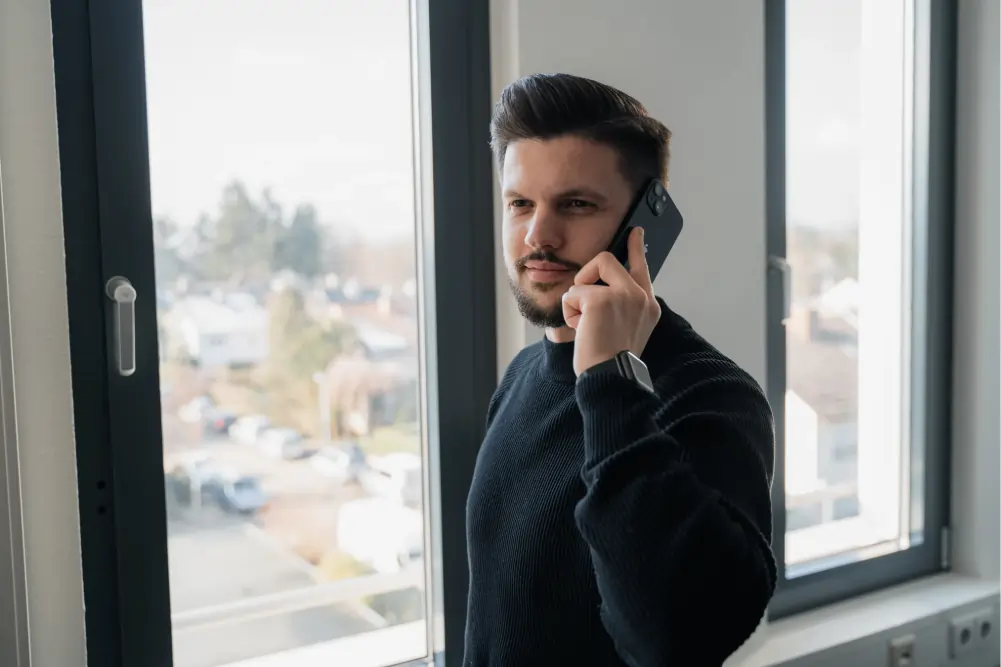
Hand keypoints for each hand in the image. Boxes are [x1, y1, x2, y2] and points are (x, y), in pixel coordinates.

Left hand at [562, 227, 661, 376]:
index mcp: (648, 305)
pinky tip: (580, 329)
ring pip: (585, 276)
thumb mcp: (626, 328)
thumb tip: (601, 284)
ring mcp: (622, 295)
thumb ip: (622, 304)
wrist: (609, 377)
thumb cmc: (611, 360)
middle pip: (605, 260)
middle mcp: (640, 296)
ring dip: (577, 300)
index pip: (642, 267)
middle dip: (586, 276)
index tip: (636, 232)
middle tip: (583, 298)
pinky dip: (569, 312)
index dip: (636, 247)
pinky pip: (572, 293)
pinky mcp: (600, 299)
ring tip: (585, 325)